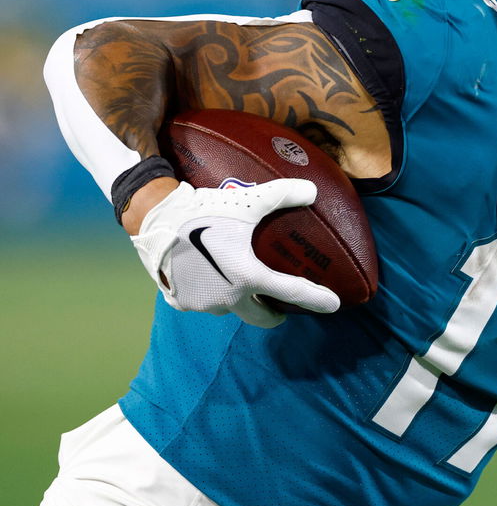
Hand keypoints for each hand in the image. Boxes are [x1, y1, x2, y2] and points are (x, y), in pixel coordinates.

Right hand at [131, 180, 340, 327]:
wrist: (153, 219)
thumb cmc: (203, 211)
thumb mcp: (247, 201)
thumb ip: (282, 195)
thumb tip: (313, 190)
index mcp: (248, 278)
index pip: (292, 293)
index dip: (316, 299)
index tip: (334, 305)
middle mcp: (227, 297)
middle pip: (259, 316)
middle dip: (272, 315)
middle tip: (280, 309)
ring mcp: (202, 302)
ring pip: (228, 307)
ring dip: (238, 300)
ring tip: (241, 284)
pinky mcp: (179, 301)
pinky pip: (201, 302)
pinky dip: (209, 294)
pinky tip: (209, 280)